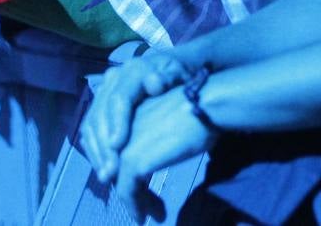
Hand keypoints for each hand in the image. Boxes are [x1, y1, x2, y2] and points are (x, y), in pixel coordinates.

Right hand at [80, 50, 192, 181]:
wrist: (173, 70)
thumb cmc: (180, 76)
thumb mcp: (180, 73)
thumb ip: (169, 77)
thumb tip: (155, 84)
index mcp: (133, 71)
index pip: (119, 99)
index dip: (116, 123)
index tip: (118, 146)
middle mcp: (113, 79)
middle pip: (100, 114)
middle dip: (103, 146)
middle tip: (110, 174)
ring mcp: (104, 92)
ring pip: (91, 124)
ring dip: (97, 152)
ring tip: (106, 177)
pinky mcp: (100, 106)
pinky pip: (90, 130)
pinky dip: (95, 150)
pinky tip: (104, 168)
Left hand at [114, 87, 214, 221]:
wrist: (203, 105)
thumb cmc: (196, 108)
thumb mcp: (169, 119)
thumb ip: (156, 131)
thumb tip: (158, 152)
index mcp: (127, 116)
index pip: (118, 152)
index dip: (128, 173)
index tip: (144, 189)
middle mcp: (119, 129)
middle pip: (116, 168)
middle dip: (132, 190)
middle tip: (148, 208)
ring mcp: (123, 145)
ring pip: (120, 182)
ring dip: (136, 203)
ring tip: (153, 215)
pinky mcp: (133, 160)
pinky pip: (127, 191)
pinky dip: (135, 206)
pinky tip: (145, 216)